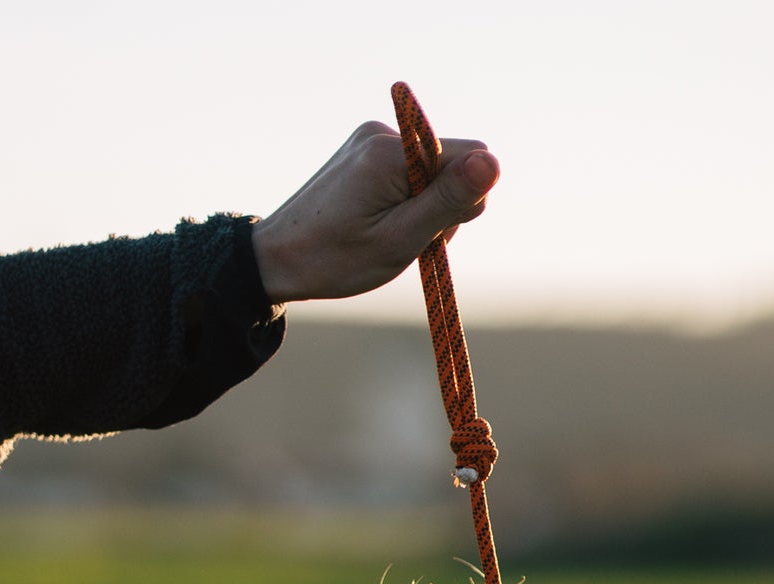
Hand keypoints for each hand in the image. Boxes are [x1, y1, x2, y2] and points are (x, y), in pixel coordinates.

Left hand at [251, 122, 498, 303]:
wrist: (279, 259)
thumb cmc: (337, 259)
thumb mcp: (401, 239)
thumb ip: (449, 201)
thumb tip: (494, 164)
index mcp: (391, 151)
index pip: (470, 158)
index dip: (463, 201)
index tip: (429, 231)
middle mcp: (381, 132)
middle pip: (452, 163)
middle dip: (443, 206)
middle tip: (406, 239)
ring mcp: (371, 138)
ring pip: (433, 171)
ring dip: (424, 208)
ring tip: (387, 234)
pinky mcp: (365, 149)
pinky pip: (411, 171)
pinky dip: (407, 201)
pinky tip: (380, 222)